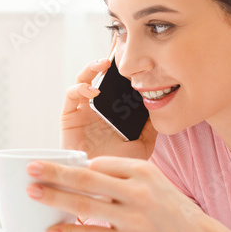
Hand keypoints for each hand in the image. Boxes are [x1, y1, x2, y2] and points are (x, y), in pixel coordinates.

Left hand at [25, 155, 230, 231]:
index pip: (98, 163)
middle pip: (86, 178)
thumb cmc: (169, 210)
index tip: (50, 165)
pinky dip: (68, 231)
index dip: (71, 165)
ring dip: (54, 197)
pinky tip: (50, 229)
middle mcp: (136, 191)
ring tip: (31, 192)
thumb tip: (82, 173)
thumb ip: (122, 177)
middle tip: (30, 167)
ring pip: (84, 204)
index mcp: (142, 170)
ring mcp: (132, 218)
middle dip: (54, 171)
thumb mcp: (153, 183)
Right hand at [60, 36, 157, 161]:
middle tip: (118, 44)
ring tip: (104, 63)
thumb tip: (161, 103)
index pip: (118, 83)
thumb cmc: (119, 167)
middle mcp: (97, 108)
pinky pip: (71, 96)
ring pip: (83, 81)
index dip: (123, 65)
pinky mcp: (69, 118)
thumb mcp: (144, 143)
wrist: (101, 188)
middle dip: (108, 58)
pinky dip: (80, 88)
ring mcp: (82, 112)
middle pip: (100, 77)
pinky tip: (93, 90)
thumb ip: (150, 123)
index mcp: (114, 111)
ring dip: (91, 68)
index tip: (133, 47)